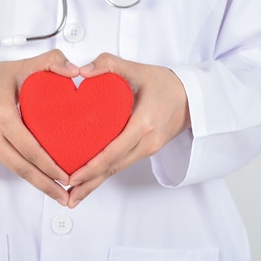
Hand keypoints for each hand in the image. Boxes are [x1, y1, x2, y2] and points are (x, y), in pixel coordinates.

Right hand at [0, 49, 78, 205]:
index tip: (67, 175)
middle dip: (46, 184)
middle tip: (67, 195)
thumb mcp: (23, 65)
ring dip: (37, 183)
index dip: (49, 165)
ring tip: (58, 193)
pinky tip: (42, 177)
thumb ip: (51, 62)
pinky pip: (8, 163)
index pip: (29, 147)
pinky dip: (26, 171)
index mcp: (1, 114)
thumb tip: (75, 72)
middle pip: (22, 166)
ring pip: (14, 169)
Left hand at [67, 53, 190, 207]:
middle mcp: (148, 141)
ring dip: (96, 183)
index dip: (92, 166)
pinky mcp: (148, 150)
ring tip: (74, 195)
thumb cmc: (165, 82)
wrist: (192, 95)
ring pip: (118, 169)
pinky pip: (123, 164)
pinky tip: (92, 181)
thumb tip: (82, 72)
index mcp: (143, 123)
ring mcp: (149, 148)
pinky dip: (106, 173)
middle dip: (90, 183)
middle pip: (114, 167)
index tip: (73, 175)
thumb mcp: (136, 68)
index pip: (114, 151)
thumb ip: (108, 64)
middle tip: (67, 196)